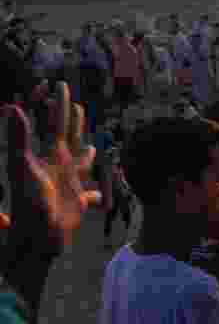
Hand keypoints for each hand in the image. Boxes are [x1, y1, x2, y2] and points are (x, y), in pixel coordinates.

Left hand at [3, 83, 99, 258]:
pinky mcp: (78, 202)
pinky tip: (101, 196)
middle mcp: (60, 167)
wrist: (36, 238)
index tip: (60, 85)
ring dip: (87, 154)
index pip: (55, 124)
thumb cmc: (30, 204)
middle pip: (69, 138)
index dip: (58, 105)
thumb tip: (11, 106)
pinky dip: (99, 195)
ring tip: (92, 148)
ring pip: (81, 164)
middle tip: (76, 104)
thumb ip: (19, 138)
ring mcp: (69, 184)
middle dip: (73, 121)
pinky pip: (92, 196)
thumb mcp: (23, 168)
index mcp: (50, 157)